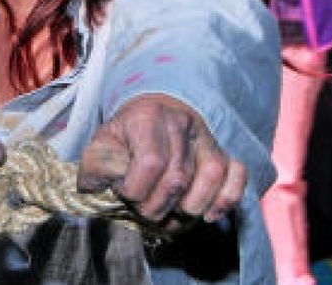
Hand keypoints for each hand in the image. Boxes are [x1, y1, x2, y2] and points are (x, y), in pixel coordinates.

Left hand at [77, 94, 244, 229]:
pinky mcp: (221, 152)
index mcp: (147, 117)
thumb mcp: (100, 145)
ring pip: (211, 176)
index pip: (150, 163)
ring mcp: (205, 138)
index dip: (135, 190)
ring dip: (190, 208)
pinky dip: (226, 198)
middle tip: (143, 210)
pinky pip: (236, 174)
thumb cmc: (125, 137)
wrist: (150, 114)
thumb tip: (97, 188)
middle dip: (157, 207)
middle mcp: (180, 123)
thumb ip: (95, 166)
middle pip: (178, 178)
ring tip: (171, 216)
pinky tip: (207, 214)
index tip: (124, 194)